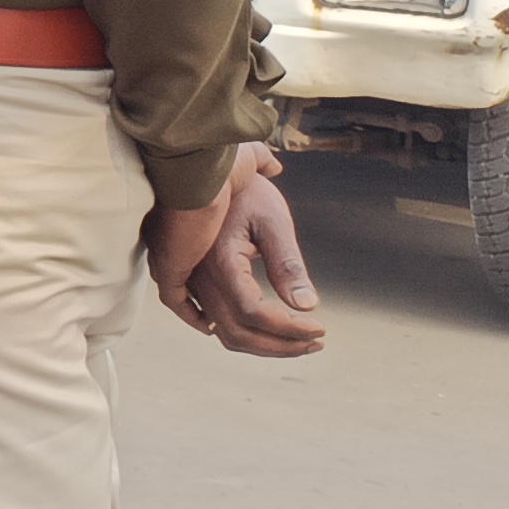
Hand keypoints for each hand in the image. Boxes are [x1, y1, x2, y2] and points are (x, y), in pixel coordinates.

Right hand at [142, 146, 324, 356]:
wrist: (202, 164)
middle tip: (315, 341)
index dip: (290, 329)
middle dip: (281, 344)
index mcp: (221, 262)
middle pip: (238, 331)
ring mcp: (189, 278)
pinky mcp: (189, 276)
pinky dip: (232, 332)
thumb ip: (288, 265)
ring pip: (222, 330)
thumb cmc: (241, 187)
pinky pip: (206, 316)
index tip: (320, 328)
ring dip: (261, 344)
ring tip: (295, 340)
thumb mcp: (273, 220)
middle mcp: (199, 276)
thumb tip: (307, 306)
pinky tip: (254, 331)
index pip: (255, 314)